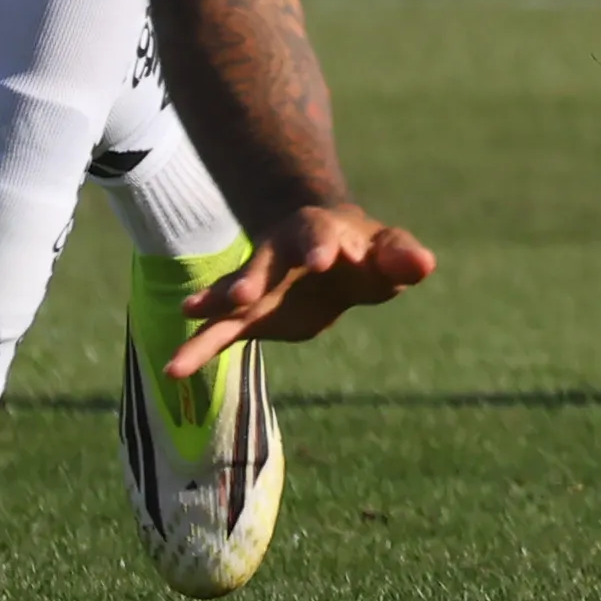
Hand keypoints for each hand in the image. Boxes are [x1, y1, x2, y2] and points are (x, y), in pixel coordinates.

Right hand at [168, 200, 437, 377]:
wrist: (327, 253)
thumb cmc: (365, 250)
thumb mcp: (388, 250)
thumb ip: (402, 256)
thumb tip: (425, 264)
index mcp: (319, 233)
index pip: (320, 236)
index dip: (320, 245)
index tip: (323, 259)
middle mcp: (280, 256)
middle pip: (264, 263)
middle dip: (253, 277)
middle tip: (242, 295)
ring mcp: (259, 286)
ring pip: (230, 298)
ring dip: (212, 308)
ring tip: (185, 317)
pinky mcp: (250, 316)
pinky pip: (221, 332)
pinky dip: (200, 347)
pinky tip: (175, 367)